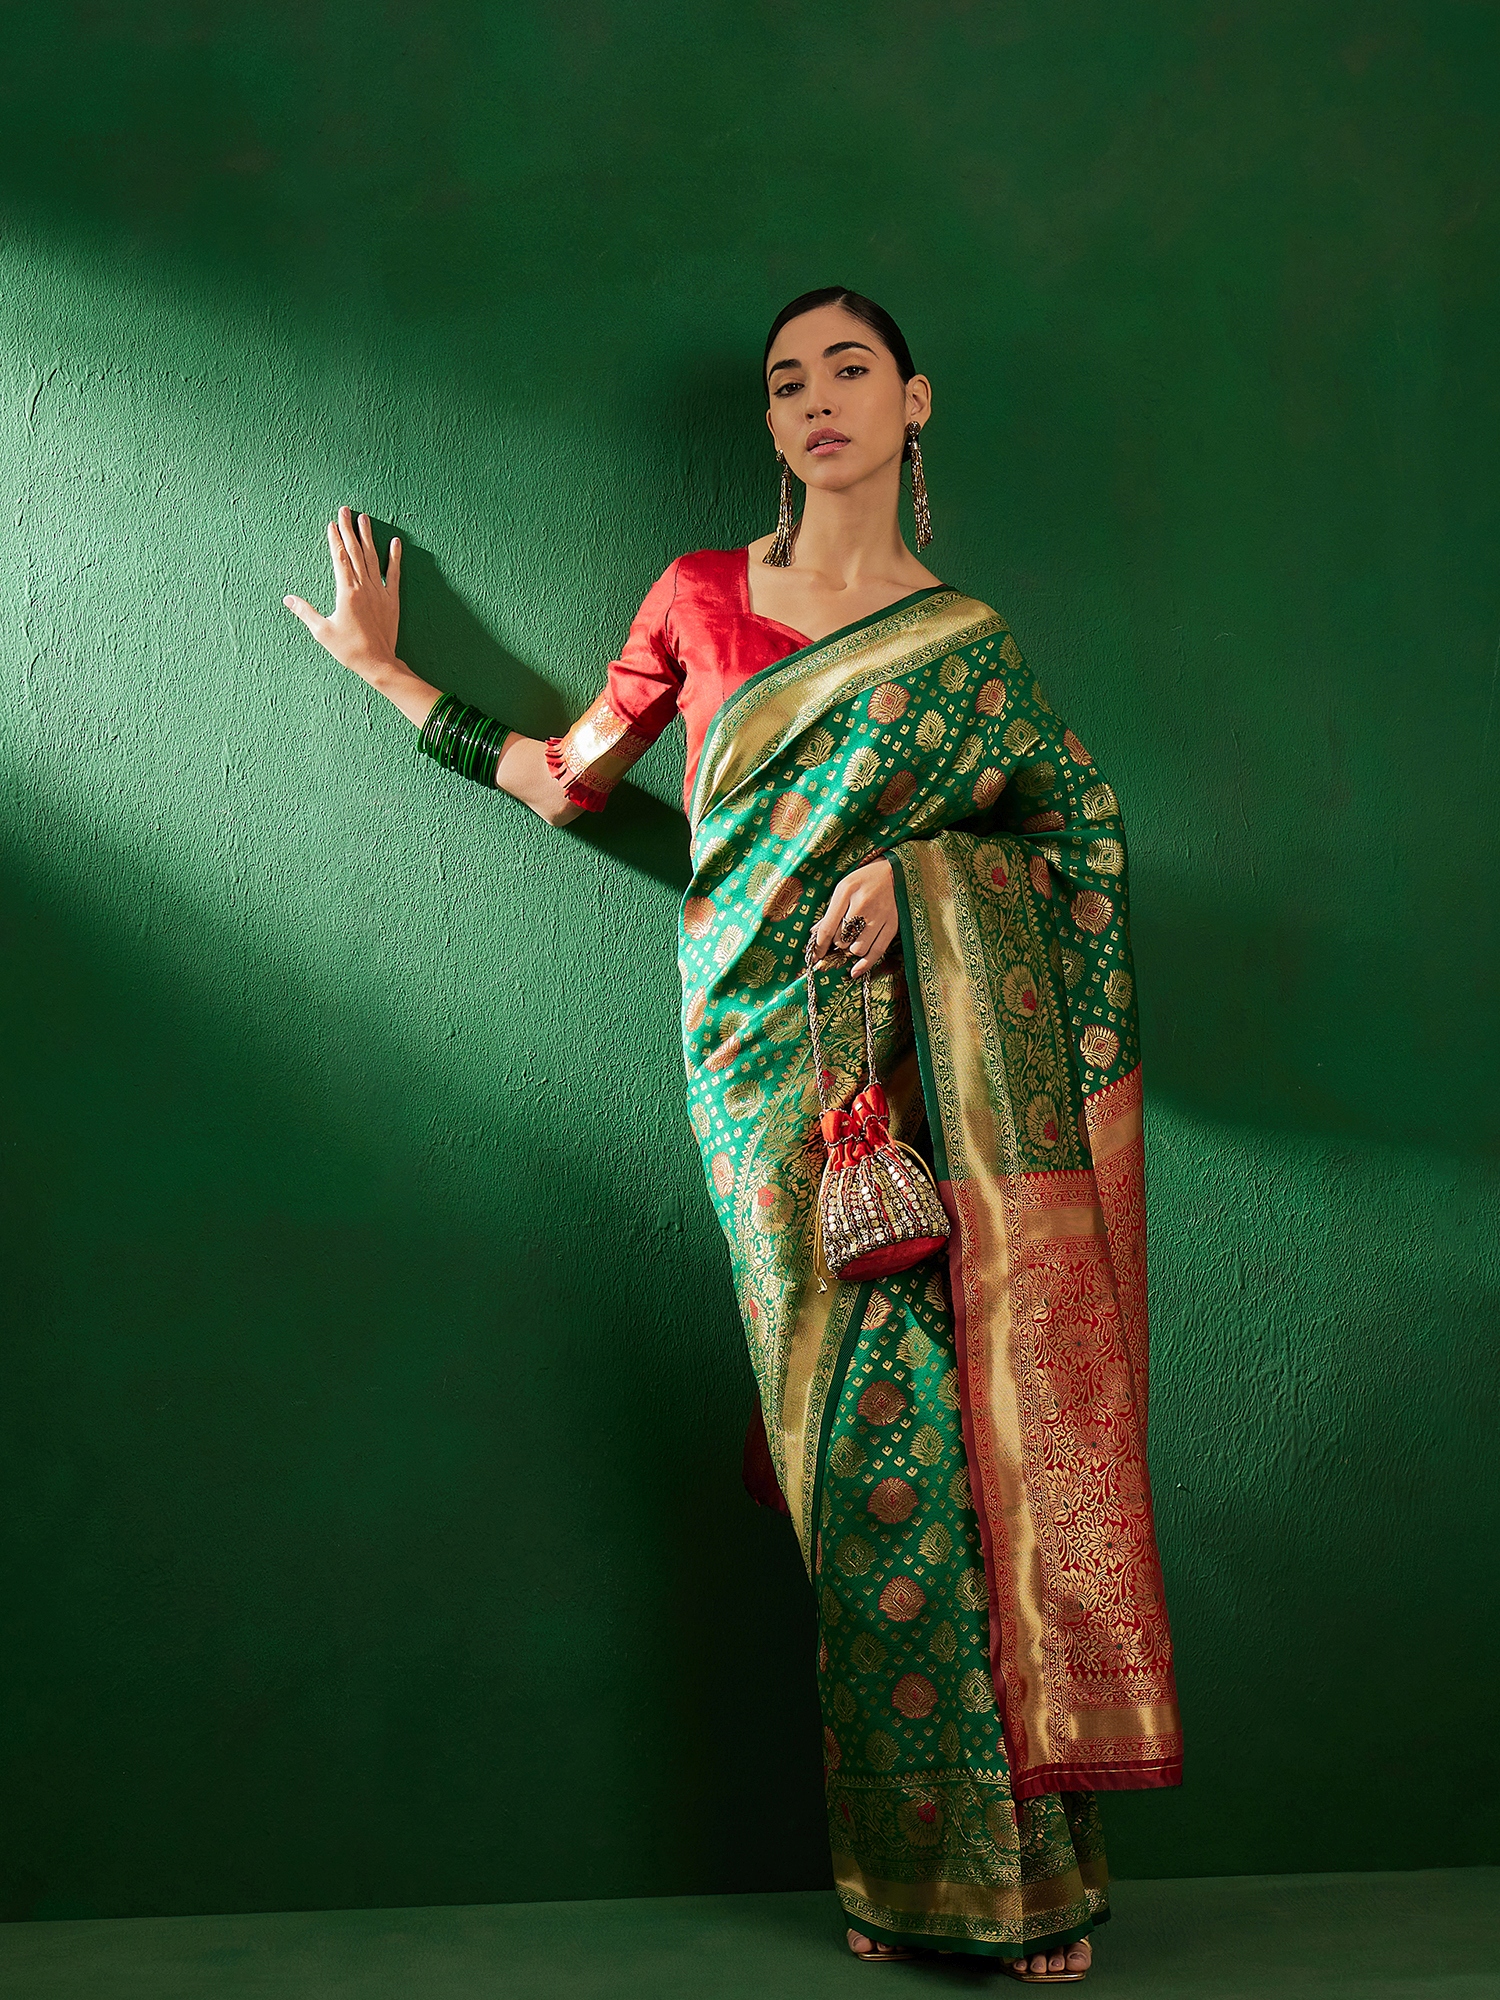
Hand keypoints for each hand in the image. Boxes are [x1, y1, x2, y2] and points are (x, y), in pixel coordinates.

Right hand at [284, 506, 402, 688]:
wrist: (378, 662)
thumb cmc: (349, 649)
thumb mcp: (322, 631)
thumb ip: (305, 612)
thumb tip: (288, 599)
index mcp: (346, 591)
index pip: (339, 558)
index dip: (335, 539)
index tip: (332, 523)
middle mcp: (363, 587)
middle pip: (354, 552)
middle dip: (349, 529)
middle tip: (345, 510)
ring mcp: (379, 591)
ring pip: (372, 557)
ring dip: (367, 537)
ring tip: (364, 518)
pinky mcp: (392, 599)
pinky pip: (393, 573)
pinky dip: (394, 557)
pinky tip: (395, 542)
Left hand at [810, 856, 896, 978]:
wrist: (896, 872)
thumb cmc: (865, 880)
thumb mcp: (843, 888)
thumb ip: (831, 911)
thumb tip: (815, 934)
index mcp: (847, 891)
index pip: (827, 927)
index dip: (818, 946)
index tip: (814, 956)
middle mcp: (863, 904)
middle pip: (841, 939)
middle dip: (836, 943)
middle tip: (840, 937)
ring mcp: (880, 916)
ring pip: (857, 948)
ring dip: (851, 949)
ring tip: (854, 939)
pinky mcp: (893, 925)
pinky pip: (877, 951)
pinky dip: (865, 964)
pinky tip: (855, 972)